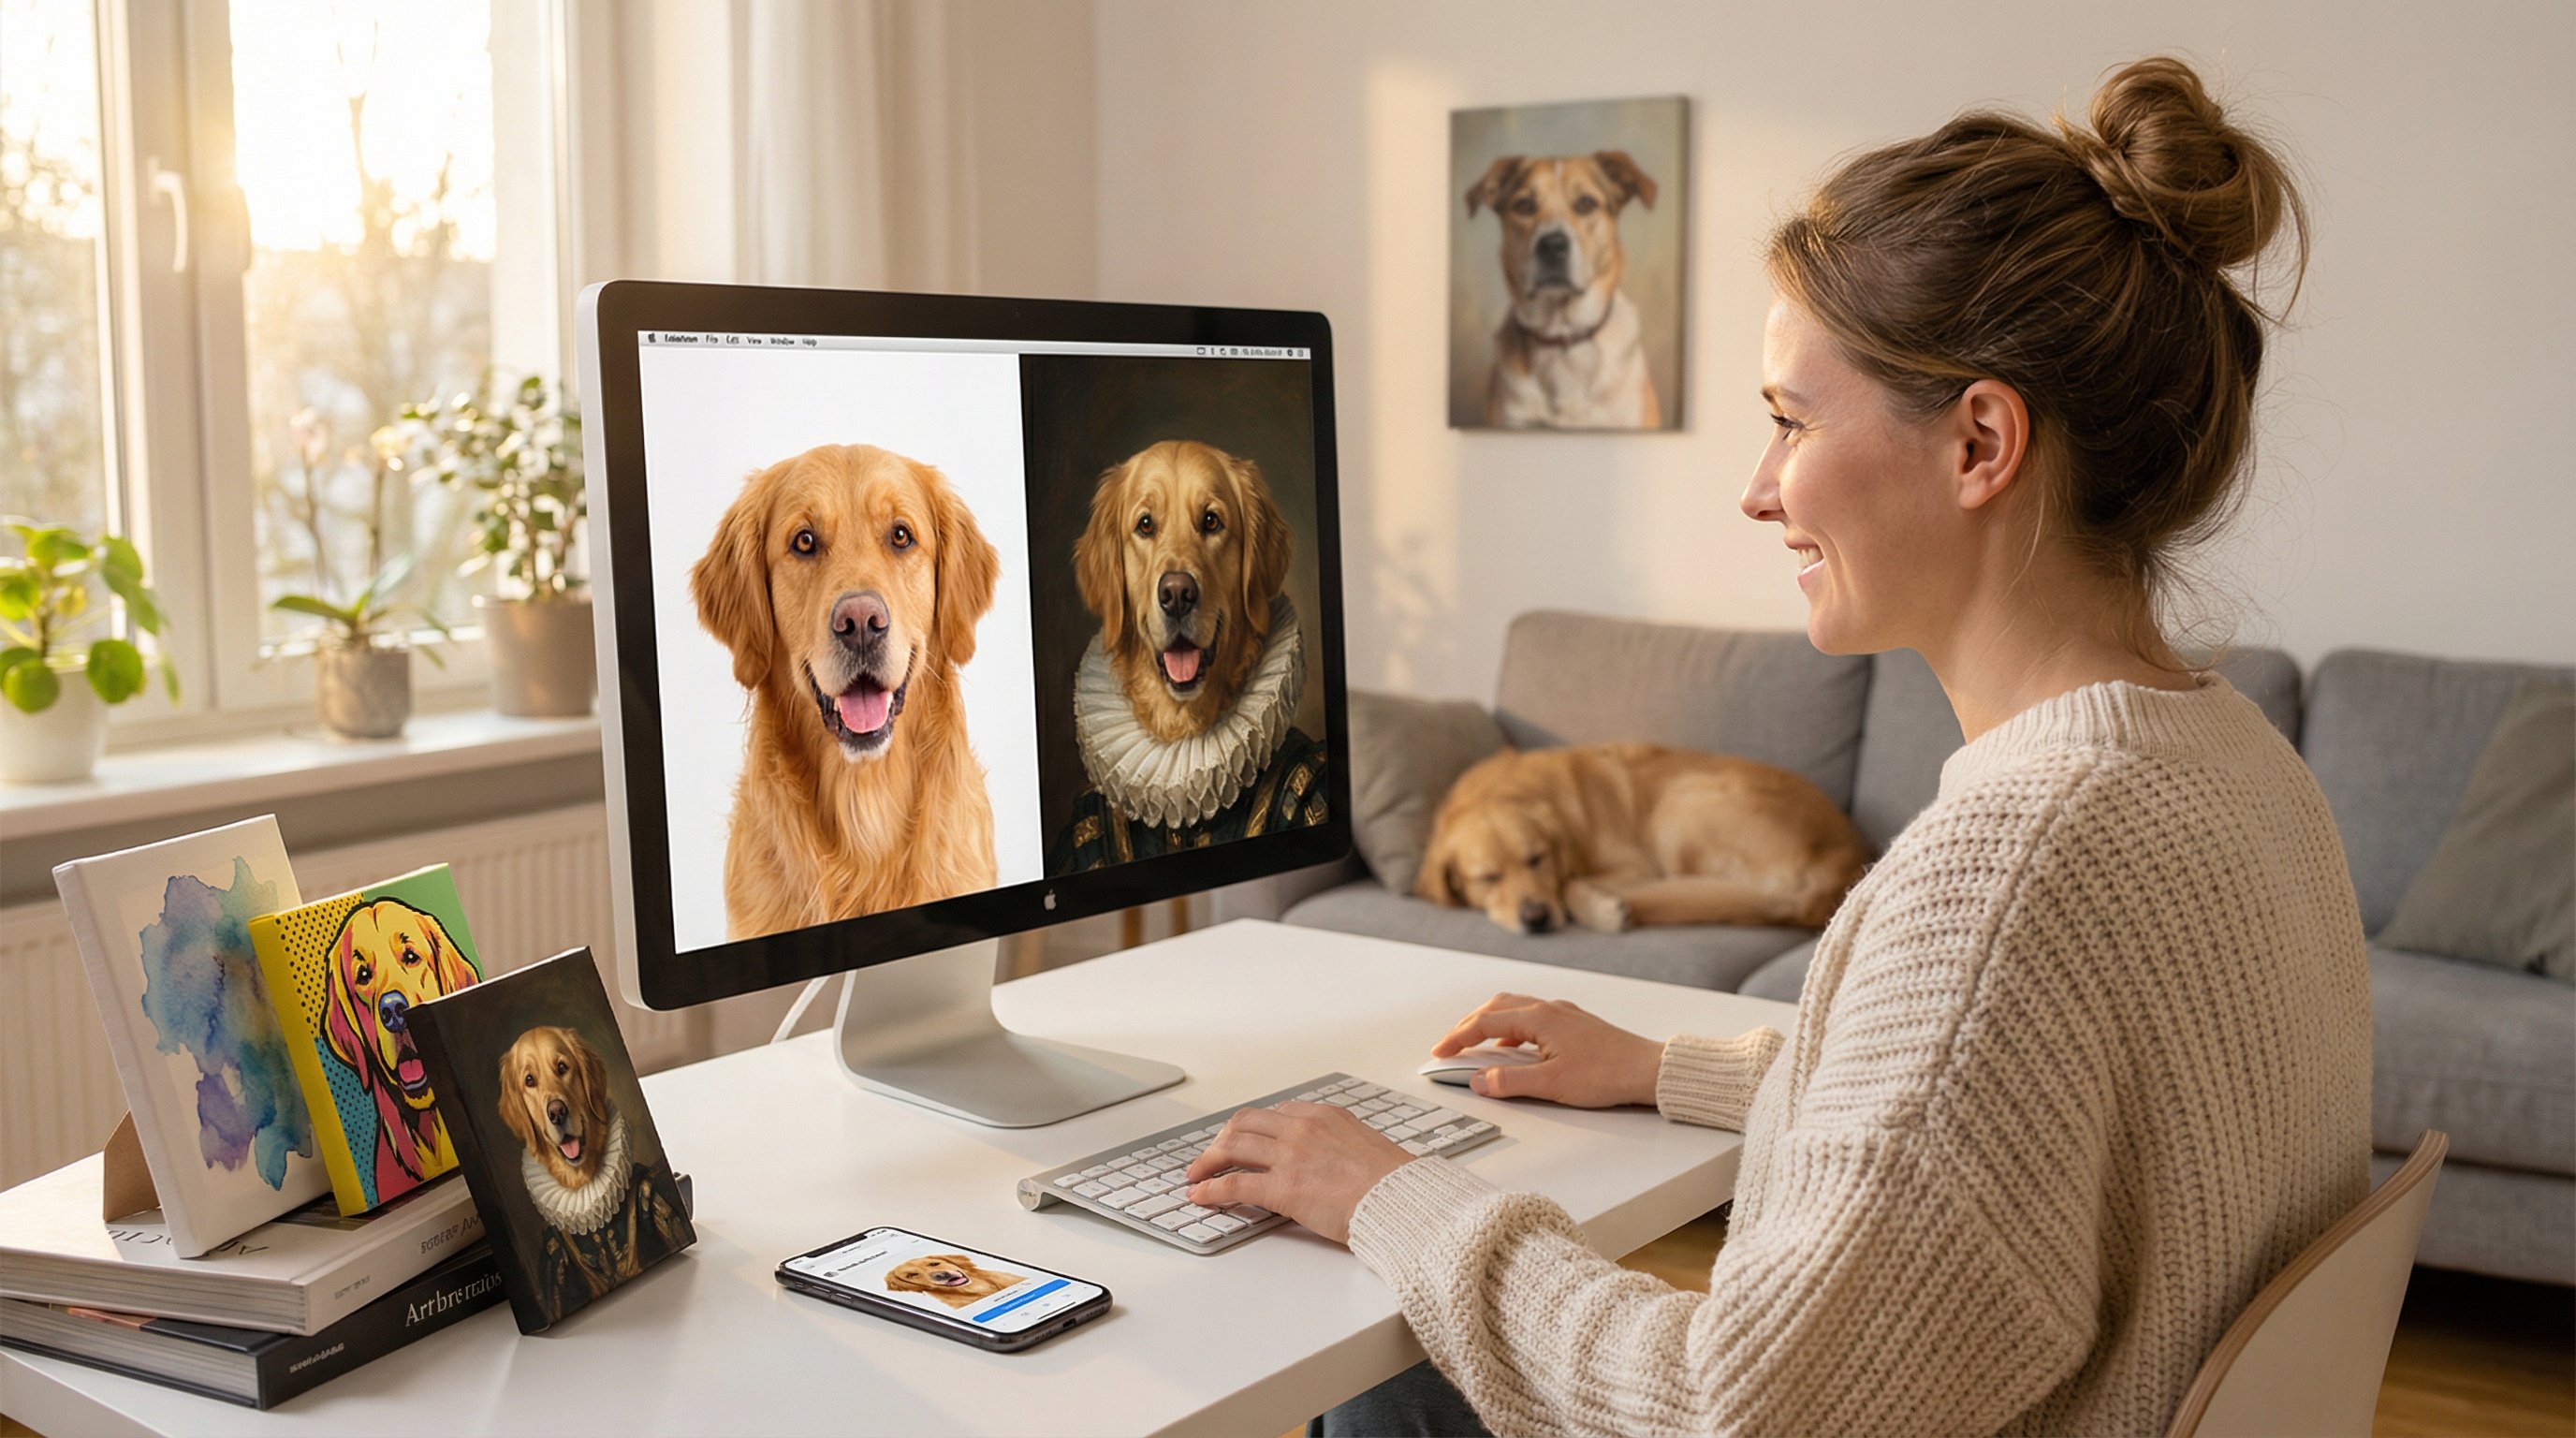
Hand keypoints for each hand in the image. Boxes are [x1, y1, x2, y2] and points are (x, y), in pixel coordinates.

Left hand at [1182, 1102, 1412, 1244]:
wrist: (1403, 1200)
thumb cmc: (1393, 1182)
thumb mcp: (1365, 1146)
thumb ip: (1338, 1144)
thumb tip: (1327, 1159)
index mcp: (1324, 1116)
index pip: (1275, 1114)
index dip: (1252, 1128)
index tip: (1243, 1140)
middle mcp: (1302, 1128)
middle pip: (1244, 1124)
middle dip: (1221, 1140)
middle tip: (1210, 1156)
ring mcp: (1290, 1156)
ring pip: (1232, 1147)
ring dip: (1207, 1161)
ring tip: (1195, 1175)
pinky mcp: (1283, 1188)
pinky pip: (1234, 1184)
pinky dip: (1211, 1189)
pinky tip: (1200, 1196)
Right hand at [1431, 993, 1664, 1107]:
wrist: (1648, 1070)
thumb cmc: (1607, 1074)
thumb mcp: (1552, 1083)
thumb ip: (1510, 1081)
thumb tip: (1479, 1080)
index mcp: (1540, 1018)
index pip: (1485, 1022)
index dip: (1458, 1038)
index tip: (1439, 1053)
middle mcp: (1549, 1009)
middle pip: (1496, 1006)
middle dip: (1468, 1024)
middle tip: (1450, 1046)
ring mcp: (1563, 1014)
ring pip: (1514, 1009)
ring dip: (1489, 1023)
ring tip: (1475, 1045)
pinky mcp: (1573, 1024)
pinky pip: (1531, 1018)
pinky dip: (1511, 1029)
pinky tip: (1513, 1049)